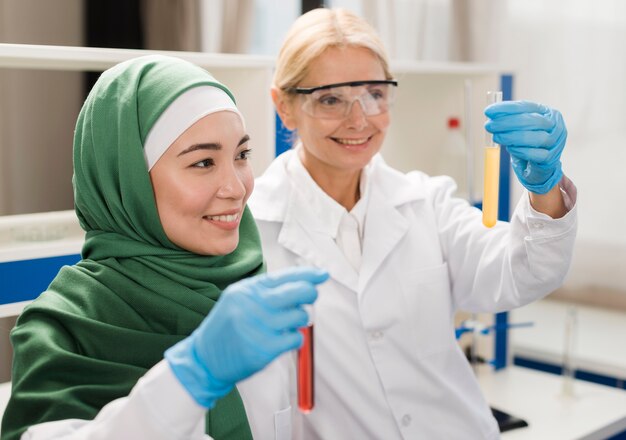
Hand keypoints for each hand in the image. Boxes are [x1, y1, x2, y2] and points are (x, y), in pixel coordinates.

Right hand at [165, 266, 328, 407]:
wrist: (204, 358)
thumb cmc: (227, 328)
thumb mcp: (238, 299)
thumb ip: (265, 291)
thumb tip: (301, 283)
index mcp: (247, 291)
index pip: (283, 277)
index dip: (307, 275)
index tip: (322, 274)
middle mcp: (253, 306)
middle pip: (297, 293)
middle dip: (309, 293)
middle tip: (311, 295)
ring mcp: (259, 328)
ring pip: (299, 317)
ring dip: (299, 320)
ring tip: (284, 324)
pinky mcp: (264, 349)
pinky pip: (295, 338)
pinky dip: (294, 339)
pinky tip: (281, 340)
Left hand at [485, 100, 566, 193]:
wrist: (537, 166)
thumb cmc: (526, 143)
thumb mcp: (518, 128)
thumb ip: (508, 120)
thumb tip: (490, 113)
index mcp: (547, 112)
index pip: (527, 106)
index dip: (507, 108)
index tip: (489, 111)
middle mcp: (555, 125)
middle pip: (533, 121)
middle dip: (508, 122)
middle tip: (489, 125)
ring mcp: (556, 142)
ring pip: (537, 138)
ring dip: (514, 137)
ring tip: (497, 137)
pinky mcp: (552, 159)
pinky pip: (538, 154)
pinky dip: (522, 151)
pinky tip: (511, 149)